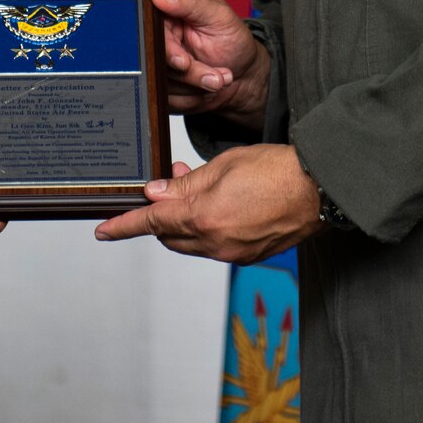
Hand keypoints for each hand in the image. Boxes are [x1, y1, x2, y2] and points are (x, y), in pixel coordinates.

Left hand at [92, 145, 320, 263]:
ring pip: (190, 242)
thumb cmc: (276, 171)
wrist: (320, 191)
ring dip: (184, 221)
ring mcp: (232, 254)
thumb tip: (156, 194)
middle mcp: (215, 243)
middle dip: (160, 216)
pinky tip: (217, 205)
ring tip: (194, 188)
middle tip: (165, 187)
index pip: (152, 224)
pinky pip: (213, 246)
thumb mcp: (222, 166)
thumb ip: (185, 183)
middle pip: (169, 236)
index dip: (124, 226)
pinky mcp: (247, 257)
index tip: (103, 231)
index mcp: (203, 218)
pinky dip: (205, 228)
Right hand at [152, 0, 268, 127]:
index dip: (167, 50)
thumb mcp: (219, 15)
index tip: (184, 62)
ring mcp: (159, 65)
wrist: (243, 74)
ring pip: (163, 84)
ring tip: (220, 78)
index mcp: (166, 14)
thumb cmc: (233, 40)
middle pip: (157, 62)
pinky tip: (208, 90)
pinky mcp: (163, 87)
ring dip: (196, 87)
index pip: (150, 32)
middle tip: (217, 77)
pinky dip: (192, 99)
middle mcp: (158, 40)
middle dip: (190, 74)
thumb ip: (190, 3)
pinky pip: (168, 100)